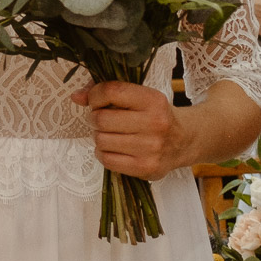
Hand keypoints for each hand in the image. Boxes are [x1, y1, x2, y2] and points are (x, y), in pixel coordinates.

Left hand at [74, 81, 191, 178]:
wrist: (185, 140)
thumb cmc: (156, 115)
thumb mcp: (140, 97)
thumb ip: (108, 92)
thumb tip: (76, 96)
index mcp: (153, 100)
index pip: (111, 91)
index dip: (95, 95)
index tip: (95, 100)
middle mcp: (155, 123)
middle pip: (102, 119)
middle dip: (94, 118)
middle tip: (100, 119)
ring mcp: (151, 148)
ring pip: (102, 140)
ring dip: (98, 136)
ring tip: (108, 134)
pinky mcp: (146, 168)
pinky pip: (108, 160)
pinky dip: (103, 153)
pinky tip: (111, 148)